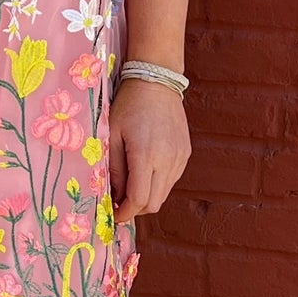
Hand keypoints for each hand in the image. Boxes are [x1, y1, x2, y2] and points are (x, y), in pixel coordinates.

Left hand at [108, 77, 190, 225]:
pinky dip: (157, 184)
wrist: (157, 81)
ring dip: (147, 197)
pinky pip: (171, 180)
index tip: (113, 215)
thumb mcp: (112, 135)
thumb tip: (113, 196)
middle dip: (135, 209)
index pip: (139, 200)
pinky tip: (145, 171)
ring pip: (164, 194)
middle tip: (119, 203)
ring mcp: (180, 158)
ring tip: (130, 185)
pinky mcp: (185, 154)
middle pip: (153, 203)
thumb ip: (113, 169)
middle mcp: (168, 160)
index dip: (125, 213)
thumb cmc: (129, 105)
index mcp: (146, 155)